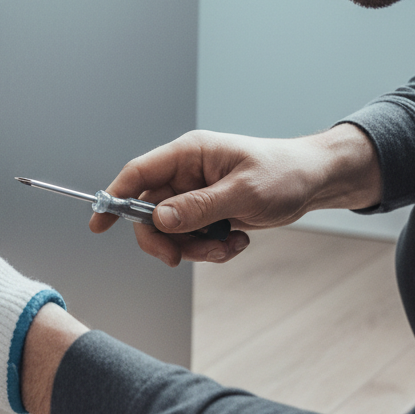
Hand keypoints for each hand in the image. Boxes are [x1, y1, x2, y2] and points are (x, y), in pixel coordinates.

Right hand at [89, 124, 380, 267]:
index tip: (99, 224)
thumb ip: (199, 207)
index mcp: (188, 154)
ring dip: (195, 248)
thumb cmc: (284, 173)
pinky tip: (237, 240)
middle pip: (149, 212)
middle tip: (180, 258)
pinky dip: (210, 248)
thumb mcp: (243, 192)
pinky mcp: (207, 212)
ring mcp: (196, 194)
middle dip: (165, 239)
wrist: (315, 182)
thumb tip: (159, 220)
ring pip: (171, 231)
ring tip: (228, 245)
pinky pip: (191, 237)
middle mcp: (186, 174)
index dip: (114, 197)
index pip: (138, 174)